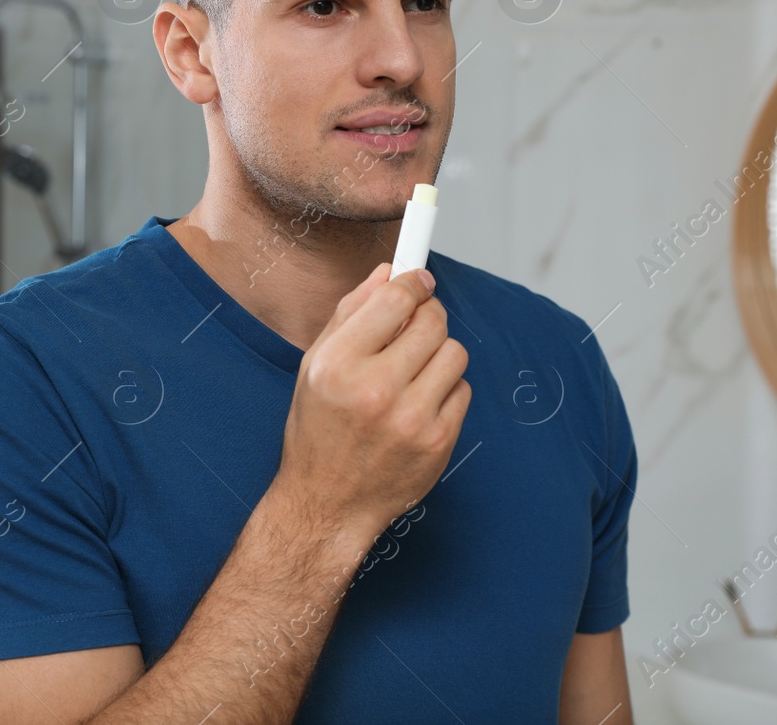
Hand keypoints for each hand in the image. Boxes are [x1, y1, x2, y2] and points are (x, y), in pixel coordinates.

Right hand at [273, 262, 470, 541]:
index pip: (394, 298)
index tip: (418, 280)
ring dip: (438, 355)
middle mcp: (375, 389)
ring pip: (455, 352)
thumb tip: (389, 273)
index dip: (412, 282)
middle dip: (426, 317)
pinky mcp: (438, 442)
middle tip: (414, 328)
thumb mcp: (315, 366)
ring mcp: (411, 418)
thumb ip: (350, 313)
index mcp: (338, 364)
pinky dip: (445, 391)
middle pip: (432, 321)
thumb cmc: (318, 431)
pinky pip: (462, 390)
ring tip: (413, 373)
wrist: (327, 504)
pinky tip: (419, 405)